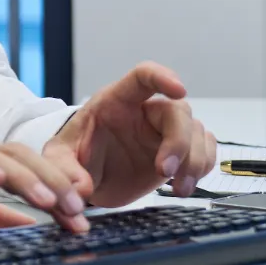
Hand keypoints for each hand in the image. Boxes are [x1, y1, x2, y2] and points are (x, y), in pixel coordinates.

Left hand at [42, 61, 218, 207]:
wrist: (89, 178)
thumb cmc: (75, 156)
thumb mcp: (60, 159)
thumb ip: (64, 170)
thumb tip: (80, 187)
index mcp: (116, 101)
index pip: (143, 76)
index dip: (162, 77)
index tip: (179, 89)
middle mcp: (145, 111)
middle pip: (178, 111)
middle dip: (179, 142)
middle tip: (164, 171)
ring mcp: (164, 131)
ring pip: (196, 132)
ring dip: (194, 161)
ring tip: (177, 187)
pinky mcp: (179, 152)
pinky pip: (205, 149)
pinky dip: (202, 167)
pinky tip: (184, 184)